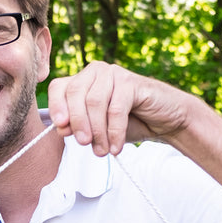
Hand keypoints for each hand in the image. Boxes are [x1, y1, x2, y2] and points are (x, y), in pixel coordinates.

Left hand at [47, 61, 190, 155]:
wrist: (164, 121)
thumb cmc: (128, 123)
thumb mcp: (97, 129)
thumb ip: (78, 127)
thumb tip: (61, 128)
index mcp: (82, 80)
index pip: (59, 87)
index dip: (56, 106)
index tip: (60, 128)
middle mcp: (95, 72)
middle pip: (75, 94)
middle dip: (77, 122)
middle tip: (84, 144)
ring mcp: (114, 74)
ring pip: (94, 102)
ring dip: (97, 131)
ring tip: (102, 151)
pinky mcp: (131, 82)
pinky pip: (115, 109)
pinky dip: (114, 132)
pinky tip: (116, 147)